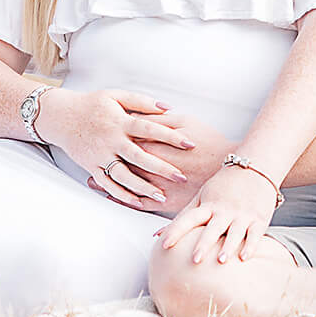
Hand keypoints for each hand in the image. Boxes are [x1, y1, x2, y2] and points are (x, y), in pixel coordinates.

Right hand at [38, 88, 195, 209]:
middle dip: (162, 168)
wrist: (62, 117)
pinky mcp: (92, 167)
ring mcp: (100, 156)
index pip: (150, 129)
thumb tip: (168, 107)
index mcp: (120, 121)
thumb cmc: (92, 104)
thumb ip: (142, 102)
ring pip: (124, 176)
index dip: (171, 136)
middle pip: (140, 156)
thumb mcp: (116, 96)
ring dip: (143, 187)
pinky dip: (122, 195)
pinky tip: (138, 202)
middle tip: (182, 177)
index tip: (190, 144)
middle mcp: (111, 140)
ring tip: (162, 196)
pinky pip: (108, 185)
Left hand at [87, 111, 232, 213]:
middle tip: (86, 156)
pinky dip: (123, 200)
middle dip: (103, 159)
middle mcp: (152, 166)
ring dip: (107, 181)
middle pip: (121, 162)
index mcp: (155, 144)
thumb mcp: (185, 122)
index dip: (111, 136)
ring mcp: (157, 186)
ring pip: (125, 184)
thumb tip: (139, 113)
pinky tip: (111, 198)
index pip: (126, 139)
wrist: (229, 169)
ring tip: (90, 180)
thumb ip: (159, 118)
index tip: (97, 133)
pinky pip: (138, 203)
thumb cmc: (208, 142)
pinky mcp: (165, 202)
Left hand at [157, 165, 280, 263]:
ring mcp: (242, 214)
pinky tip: (244, 257)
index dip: (175, 231)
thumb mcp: (202, 196)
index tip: (164, 245)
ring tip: (221, 260)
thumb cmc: (225, 185)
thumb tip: (157, 236)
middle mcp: (224, 210)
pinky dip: (251, 246)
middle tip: (195, 260)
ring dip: (228, 246)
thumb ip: (183, 217)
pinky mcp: (259, 219)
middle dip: (204, 244)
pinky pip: (255, 234)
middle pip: (212, 229)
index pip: (188, 218)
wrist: (256, 166)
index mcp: (208, 205)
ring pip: (235, 232)